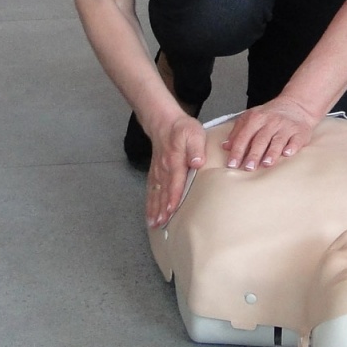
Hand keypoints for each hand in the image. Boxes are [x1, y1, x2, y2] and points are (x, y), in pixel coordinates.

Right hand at [144, 113, 207, 228]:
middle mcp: (164, 168)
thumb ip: (196, 148)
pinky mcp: (154, 172)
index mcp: (174, 160)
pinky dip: (149, 203)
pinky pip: (151, 190)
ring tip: (154, 224)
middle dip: (161, 209)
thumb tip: (198, 162)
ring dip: (154, 209)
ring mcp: (157, 171)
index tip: (171, 210)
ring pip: (155, 193)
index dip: (173, 196)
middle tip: (162, 224)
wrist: (164, 122)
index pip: (175, 181)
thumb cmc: (183, 129)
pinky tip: (149, 214)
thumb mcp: (194, 133)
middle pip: (163, 191)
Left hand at [222, 95, 321, 170]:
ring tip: (266, 163)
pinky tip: (287, 154)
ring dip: (271, 152)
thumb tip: (226, 147)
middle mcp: (271, 122)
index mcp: (256, 118)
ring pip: (278, 140)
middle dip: (253, 154)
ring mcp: (286, 126)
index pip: (244, 136)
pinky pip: (296, 140)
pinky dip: (292, 147)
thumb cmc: (271, 115)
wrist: (296, 105)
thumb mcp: (251, 118)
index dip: (237, 150)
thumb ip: (238, 132)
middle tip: (247, 167)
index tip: (232, 164)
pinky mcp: (300, 132)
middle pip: (260, 139)